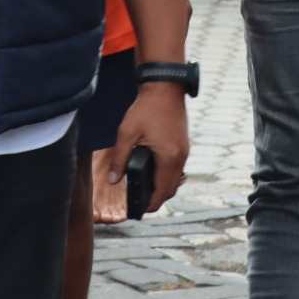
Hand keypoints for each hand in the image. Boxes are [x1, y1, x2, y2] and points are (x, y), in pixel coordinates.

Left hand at [103, 83, 188, 214]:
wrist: (165, 87)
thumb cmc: (146, 108)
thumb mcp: (127, 133)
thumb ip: (120, 158)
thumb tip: (114, 180)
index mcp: (168, 158)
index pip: (162, 191)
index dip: (151, 204)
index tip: (140, 211)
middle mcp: (180, 157)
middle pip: (171, 188)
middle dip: (157, 198)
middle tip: (141, 203)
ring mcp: (184, 150)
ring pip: (176, 179)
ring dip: (163, 187)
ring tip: (146, 190)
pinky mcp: (183, 144)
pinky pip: (177, 168)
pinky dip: (167, 175)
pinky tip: (154, 173)